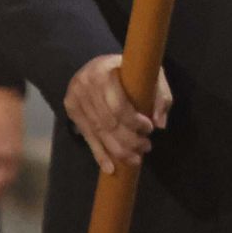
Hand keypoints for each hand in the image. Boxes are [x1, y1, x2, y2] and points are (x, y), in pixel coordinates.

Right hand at [63, 54, 171, 174]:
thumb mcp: (150, 74)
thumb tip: (160, 124)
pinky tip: (111, 167)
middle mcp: (85, 84)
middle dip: (129, 140)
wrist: (100, 64)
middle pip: (108, 122)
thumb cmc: (130, 70)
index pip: (118, 105)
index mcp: (104, 71)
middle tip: (146, 147)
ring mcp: (75, 98)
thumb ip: (160, 95)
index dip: (134, 122)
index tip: (150, 129)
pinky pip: (87, 136)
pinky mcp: (71, 110)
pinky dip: (100, 154)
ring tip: (135, 159)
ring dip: (118, 150)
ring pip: (98, 132)